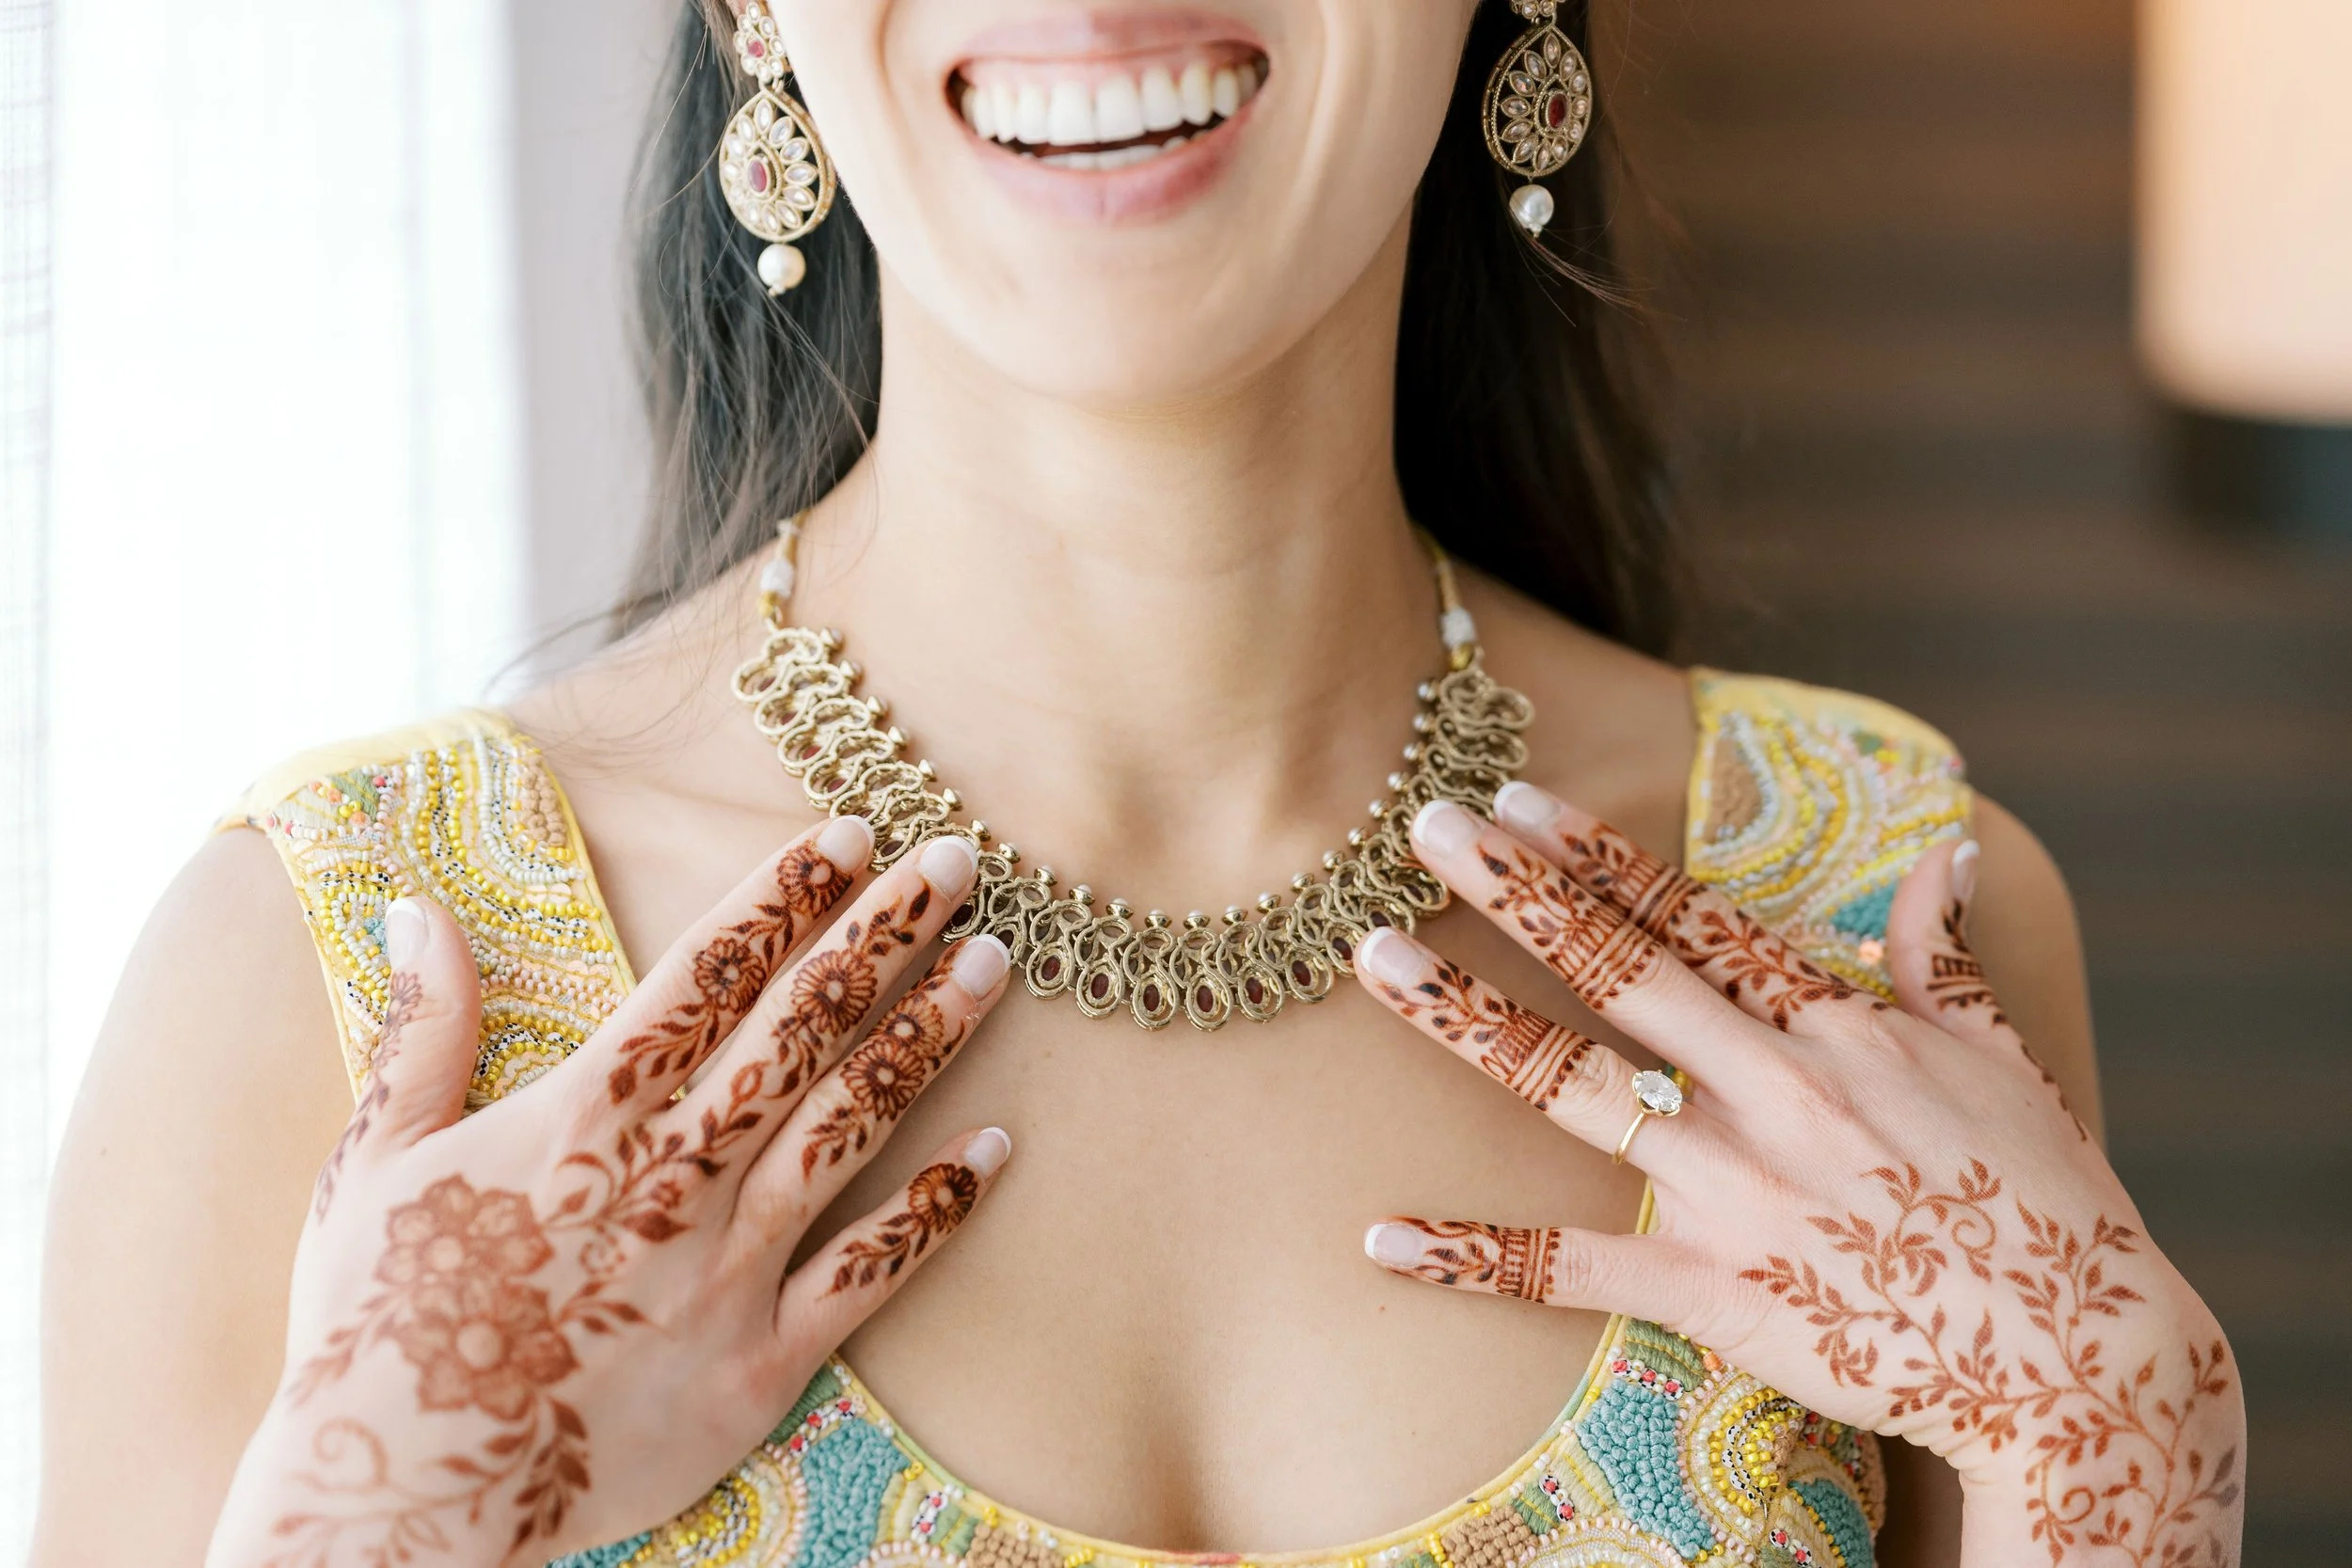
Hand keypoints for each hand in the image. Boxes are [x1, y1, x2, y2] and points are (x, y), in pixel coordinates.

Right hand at [209, 820, 1013, 1565]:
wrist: (398, 1500)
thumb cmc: (376, 1326)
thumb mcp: (372, 1162)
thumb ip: (420, 1032)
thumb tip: (418, 911)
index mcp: (581, 1119)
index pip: (705, 979)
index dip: (783, 898)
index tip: (848, 833)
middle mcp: (670, 1179)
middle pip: (796, 1031)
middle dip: (881, 936)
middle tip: (957, 861)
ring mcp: (723, 1271)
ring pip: (845, 1130)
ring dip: (924, 1042)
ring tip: (991, 967)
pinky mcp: (759, 1365)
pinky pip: (867, 1276)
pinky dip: (935, 1212)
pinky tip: (995, 1149)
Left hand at [1352, 783, 2243, 1567]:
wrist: (2075, 1360)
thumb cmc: (2041, 1198)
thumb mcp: (2000, 1055)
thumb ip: (1944, 953)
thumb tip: (1947, 853)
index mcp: (1833, 1026)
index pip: (1693, 919)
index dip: (1598, 855)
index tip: (1519, 800)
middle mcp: (1772, 1090)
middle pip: (1617, 971)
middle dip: (1514, 893)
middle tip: (1421, 829)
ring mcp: (1733, 1190)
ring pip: (1574, 1087)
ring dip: (1467, 1021)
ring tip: (1377, 962)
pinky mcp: (1709, 1291)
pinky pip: (1566, 1268)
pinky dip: (1470, 1257)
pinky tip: (1378, 1238)